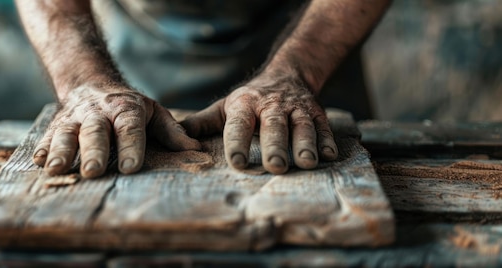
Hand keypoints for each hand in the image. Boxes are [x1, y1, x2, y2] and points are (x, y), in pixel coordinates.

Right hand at [33, 84, 200, 177]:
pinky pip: (48, 136)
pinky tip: (39, 163)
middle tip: (93, 172)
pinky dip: (43, 149)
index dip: (130, 146)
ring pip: (66, 133)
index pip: (129, 128)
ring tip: (57, 170)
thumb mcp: (153, 112)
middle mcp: (98, 113)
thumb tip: (195, 150)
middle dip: (93, 151)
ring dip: (61, 151)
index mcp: (126, 109)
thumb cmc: (128, 106)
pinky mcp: (56, 125)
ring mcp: (74, 118)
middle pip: (95, 132)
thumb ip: (172, 132)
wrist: (90, 82)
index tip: (130, 167)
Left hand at [181, 70, 337, 173]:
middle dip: (276, 145)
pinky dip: (327, 140)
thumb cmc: (249, 101)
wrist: (286, 75)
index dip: (238, 143)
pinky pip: (324, 126)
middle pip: (274, 126)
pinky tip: (330, 155)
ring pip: (303, 125)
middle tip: (275, 167)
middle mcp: (272, 106)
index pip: (239, 124)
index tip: (237, 163)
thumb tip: (176, 140)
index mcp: (245, 105)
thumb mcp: (224, 108)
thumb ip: (202, 124)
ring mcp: (296, 109)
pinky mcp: (317, 113)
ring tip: (306, 163)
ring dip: (306, 144)